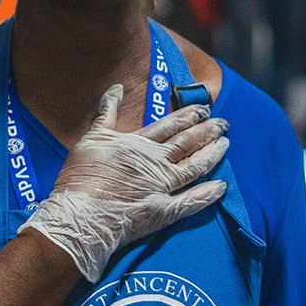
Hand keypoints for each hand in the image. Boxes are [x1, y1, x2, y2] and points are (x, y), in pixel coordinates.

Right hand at [21, 84, 229, 280]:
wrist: (79, 216)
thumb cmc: (80, 178)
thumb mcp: (90, 138)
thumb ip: (106, 114)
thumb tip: (115, 89)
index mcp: (137, 144)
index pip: (169, 125)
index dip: (188, 116)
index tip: (203, 109)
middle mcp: (154, 162)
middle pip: (187, 143)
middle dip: (207, 131)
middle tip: (223, 123)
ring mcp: (162, 187)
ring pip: (194, 167)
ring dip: (212, 155)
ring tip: (225, 145)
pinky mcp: (164, 212)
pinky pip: (192, 201)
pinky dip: (209, 194)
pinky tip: (222, 186)